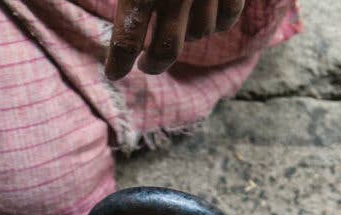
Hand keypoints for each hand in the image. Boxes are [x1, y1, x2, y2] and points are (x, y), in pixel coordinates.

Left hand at [105, 0, 244, 79]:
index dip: (118, 64)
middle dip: (153, 62)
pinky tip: (204, 14)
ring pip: (199, 33)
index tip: (114, 73)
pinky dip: (216, 21)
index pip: (125, 42)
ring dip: (187, 32)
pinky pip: (226, 20)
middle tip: (145, 63)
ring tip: (177, 21)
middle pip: (165, 50)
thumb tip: (121, 19)